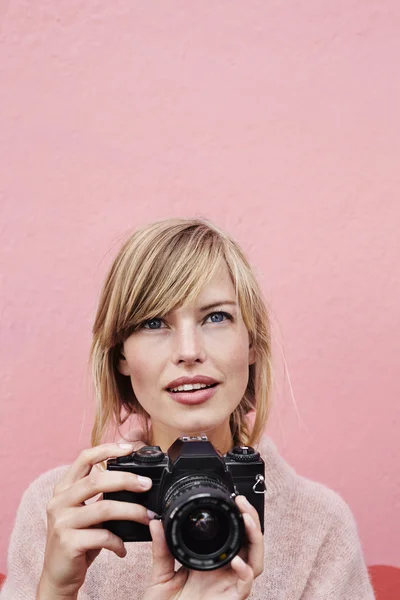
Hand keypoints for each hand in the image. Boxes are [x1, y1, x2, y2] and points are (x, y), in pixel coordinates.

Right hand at [37, 439, 148, 597]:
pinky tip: (123, 548)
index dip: (107, 449)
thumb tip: (134, 480)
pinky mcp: (68, 543)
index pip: (84, 458)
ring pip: (104, 508)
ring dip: (131, 511)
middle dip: (126, 480)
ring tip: (147, 517)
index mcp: (64, 489)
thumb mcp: (86, 513)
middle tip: (146, 484)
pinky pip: (102, 536)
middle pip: (97, 480)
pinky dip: (118, 541)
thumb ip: (100, 495)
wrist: (58, 576)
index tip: (129, 448)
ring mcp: (62, 522)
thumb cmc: (78, 540)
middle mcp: (59, 501)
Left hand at [143, 495, 263, 599]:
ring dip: (255, 539)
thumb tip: (156, 523)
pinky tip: (237, 561)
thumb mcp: (161, 576)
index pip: (233, 536)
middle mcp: (225, 573)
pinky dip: (245, 572)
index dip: (237, 517)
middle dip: (251, 521)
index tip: (232, 499)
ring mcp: (229, 587)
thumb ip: (161, 550)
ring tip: (246, 521)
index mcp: (212, 563)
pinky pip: (245, 587)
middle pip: (250, 544)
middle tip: (242, 503)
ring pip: (256, 561)